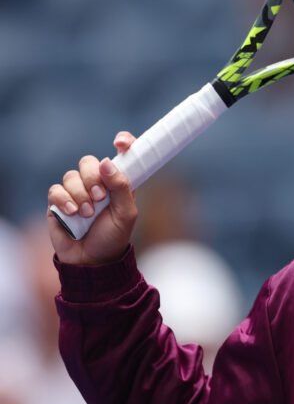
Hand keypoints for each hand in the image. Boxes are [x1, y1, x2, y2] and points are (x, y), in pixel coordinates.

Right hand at [47, 132, 138, 264]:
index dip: (123, 142)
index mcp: (118, 182)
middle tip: (99, 197)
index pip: (121, 154)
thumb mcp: (126, 214)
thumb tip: (107, 163)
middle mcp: (97, 183)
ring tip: (87, 214)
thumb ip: (122, 187)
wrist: (92, 260)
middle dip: (93, 177)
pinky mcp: (58, 202)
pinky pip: (56, 189)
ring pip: (71, 175)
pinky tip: (72, 213)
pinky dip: (64, 200)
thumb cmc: (113, 237)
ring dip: (80, 194)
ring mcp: (76, 192)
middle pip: (89, 162)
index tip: (120, 143)